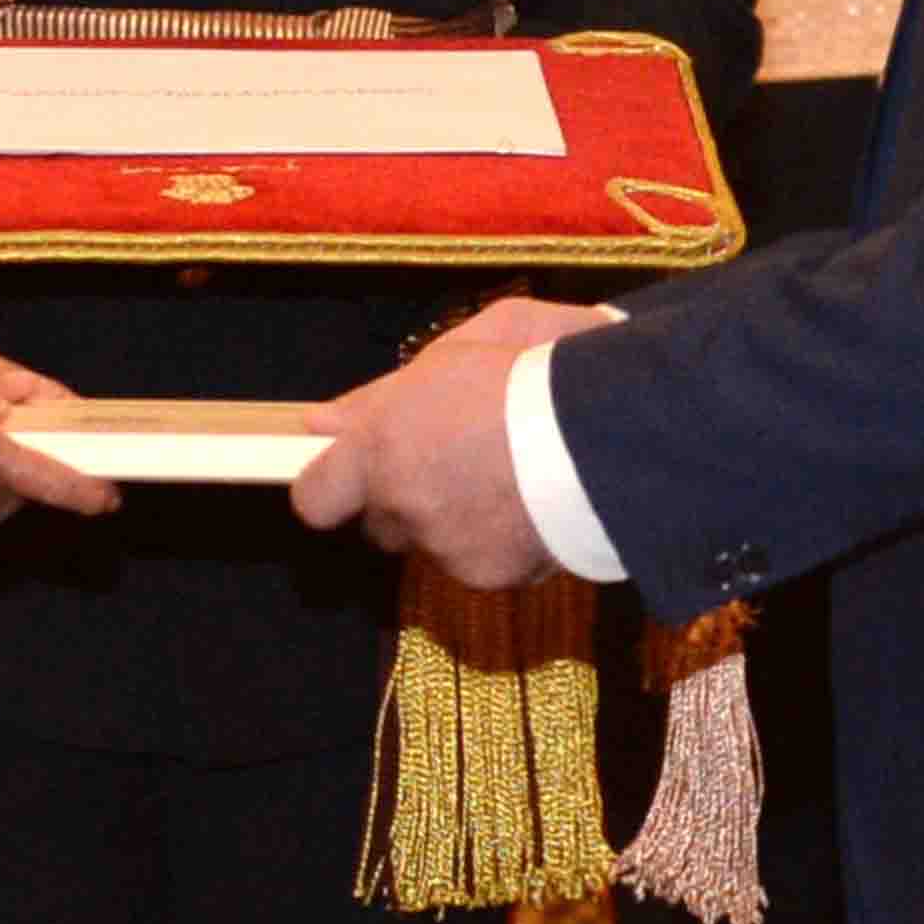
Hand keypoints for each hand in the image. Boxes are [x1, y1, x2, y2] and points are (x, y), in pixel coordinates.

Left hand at [290, 298, 598, 584]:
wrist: (608, 429)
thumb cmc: (535, 370)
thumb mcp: (459, 347)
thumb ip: (382, 392)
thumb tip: (323, 423)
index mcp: (381, 446)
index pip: (314, 498)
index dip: (330, 487)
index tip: (350, 472)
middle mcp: (403, 504)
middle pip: (379, 523)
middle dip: (404, 499)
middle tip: (454, 463)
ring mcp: (445, 546)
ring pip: (432, 543)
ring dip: (456, 519)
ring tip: (509, 477)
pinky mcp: (491, 575)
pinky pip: (481, 562)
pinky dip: (501, 541)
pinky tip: (535, 505)